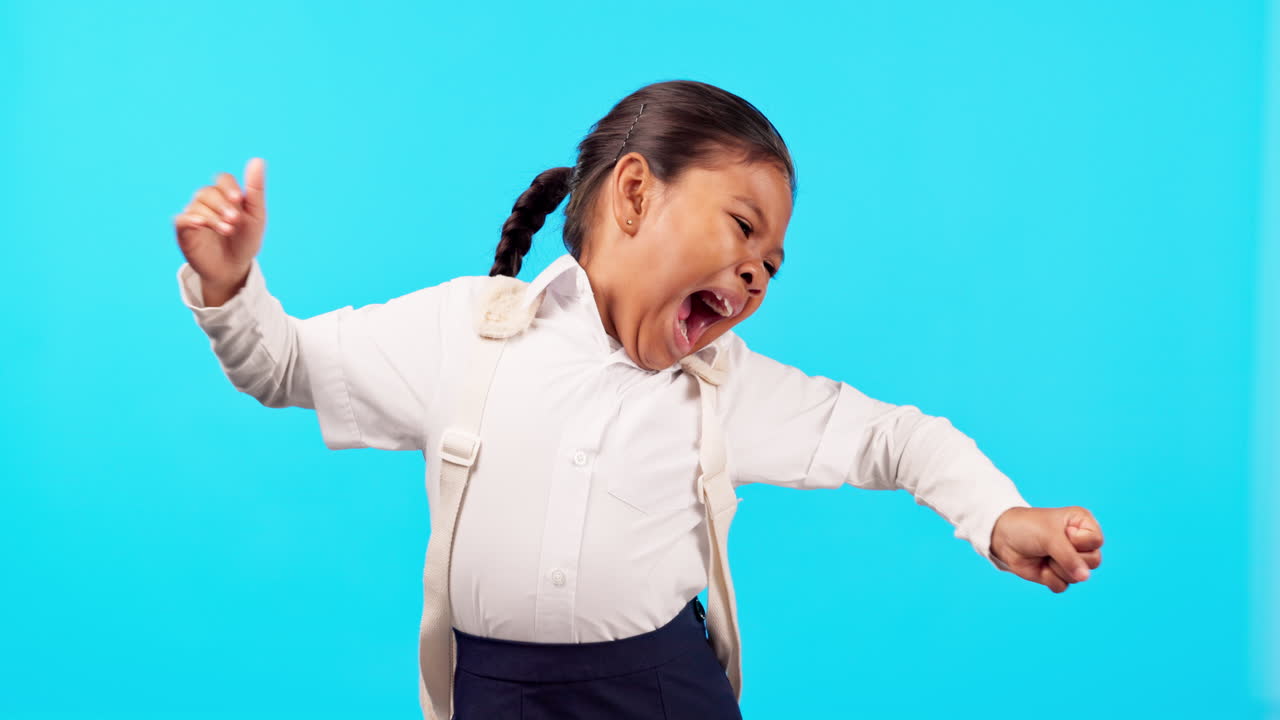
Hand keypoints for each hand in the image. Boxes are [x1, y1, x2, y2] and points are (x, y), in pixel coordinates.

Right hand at [173, 157, 267, 297]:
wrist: (234, 268)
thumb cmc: (246, 241)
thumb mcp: (256, 216)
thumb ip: (256, 189)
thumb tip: (258, 159)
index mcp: (225, 195)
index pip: (223, 180)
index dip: (229, 187)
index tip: (239, 199)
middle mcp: (207, 202)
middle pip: (208, 192)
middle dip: (222, 204)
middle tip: (234, 220)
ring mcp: (194, 215)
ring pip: (197, 205)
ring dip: (213, 216)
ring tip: (227, 230)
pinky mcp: (184, 231)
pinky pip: (182, 219)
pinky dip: (190, 219)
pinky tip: (200, 224)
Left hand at [989, 506, 1102, 592]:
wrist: (1002, 537)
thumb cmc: (1027, 528)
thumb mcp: (1049, 537)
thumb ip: (1069, 557)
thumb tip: (1085, 577)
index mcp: (1084, 524)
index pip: (1096, 541)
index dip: (1078, 541)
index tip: (1061, 532)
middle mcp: (1081, 542)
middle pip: (1093, 561)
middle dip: (1068, 557)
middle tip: (1050, 546)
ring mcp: (1071, 560)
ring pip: (1079, 576)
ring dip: (1056, 568)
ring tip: (1044, 554)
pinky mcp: (1059, 574)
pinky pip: (1064, 586)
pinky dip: (1049, 578)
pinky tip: (1040, 566)